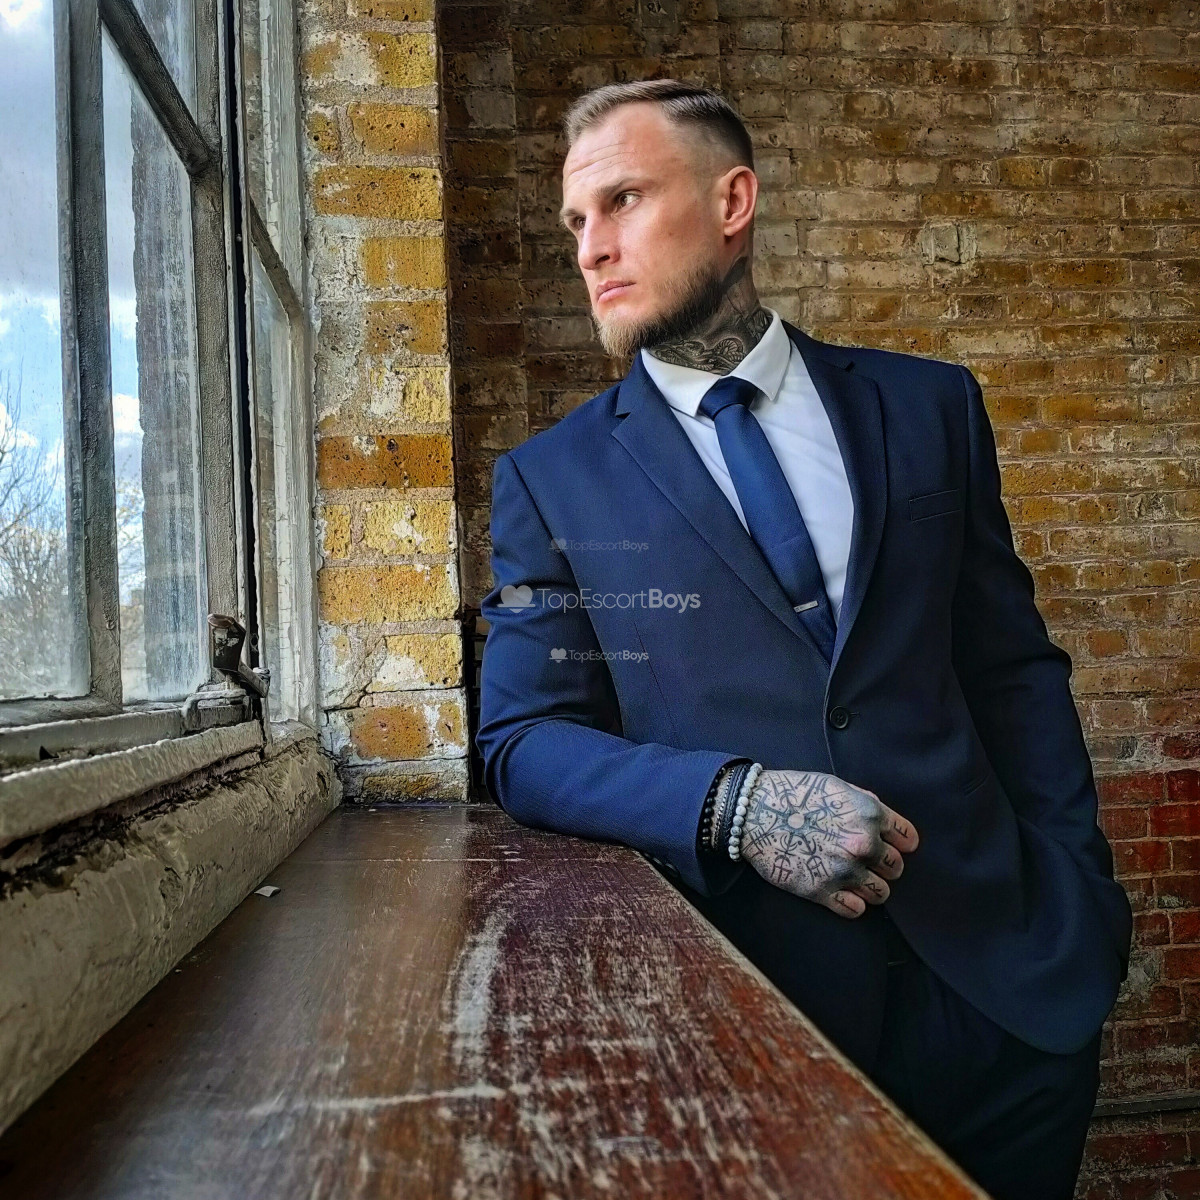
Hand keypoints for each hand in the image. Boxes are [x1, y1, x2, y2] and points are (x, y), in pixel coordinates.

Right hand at [738, 769, 918, 918]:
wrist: (753, 812)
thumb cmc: (794, 794)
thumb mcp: (836, 786)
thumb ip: (866, 804)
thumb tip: (885, 823)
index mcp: (869, 815)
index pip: (907, 839)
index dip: (901, 843)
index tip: (893, 847)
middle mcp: (862, 844)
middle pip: (896, 868)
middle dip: (883, 865)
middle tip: (864, 860)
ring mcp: (844, 871)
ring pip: (881, 893)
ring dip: (871, 887)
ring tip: (854, 879)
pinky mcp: (823, 892)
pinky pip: (856, 910)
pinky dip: (851, 903)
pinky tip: (839, 891)